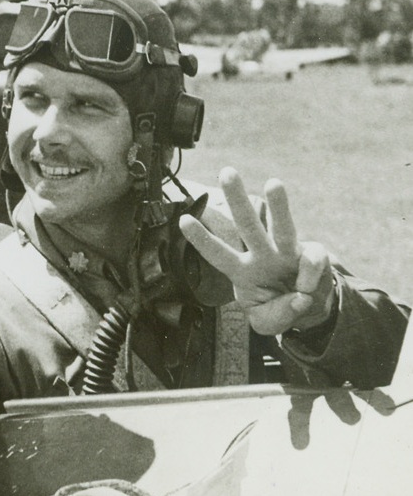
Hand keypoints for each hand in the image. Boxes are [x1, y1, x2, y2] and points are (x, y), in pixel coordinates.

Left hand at [179, 168, 334, 335]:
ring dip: (278, 204)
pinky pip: (312, 260)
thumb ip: (279, 315)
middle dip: (237, 199)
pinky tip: (306, 290)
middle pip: (247, 224)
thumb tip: (299, 297)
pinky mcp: (311, 255)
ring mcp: (287, 253)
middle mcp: (262, 256)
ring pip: (281, 225)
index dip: (201, 239)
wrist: (309, 311)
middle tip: (226, 172)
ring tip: (272, 183)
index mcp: (242, 272)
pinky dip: (310, 276)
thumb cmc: (279, 311)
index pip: (217, 253)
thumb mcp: (268, 323)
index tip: (183, 220)